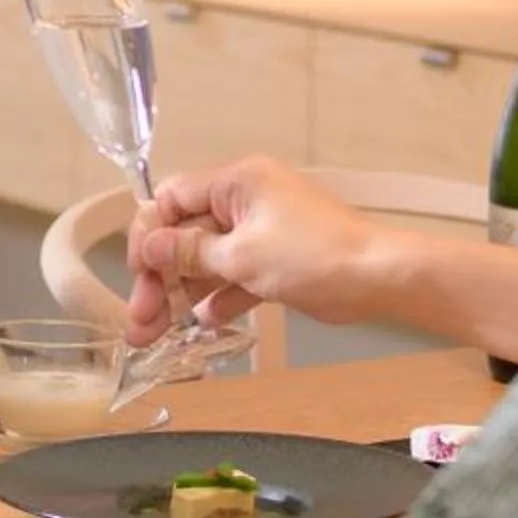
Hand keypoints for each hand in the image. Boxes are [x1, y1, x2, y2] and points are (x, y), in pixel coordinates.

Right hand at [124, 158, 383, 343]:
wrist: (380, 279)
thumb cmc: (317, 256)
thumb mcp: (241, 255)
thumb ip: (188, 252)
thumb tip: (149, 246)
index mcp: (237, 182)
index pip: (171, 198)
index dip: (148, 236)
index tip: (138, 274)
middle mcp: (247, 200)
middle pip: (185, 235)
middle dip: (160, 278)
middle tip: (142, 321)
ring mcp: (263, 230)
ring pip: (208, 260)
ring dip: (183, 294)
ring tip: (159, 334)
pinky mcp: (278, 260)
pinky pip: (236, 275)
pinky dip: (219, 297)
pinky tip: (202, 323)